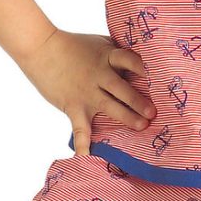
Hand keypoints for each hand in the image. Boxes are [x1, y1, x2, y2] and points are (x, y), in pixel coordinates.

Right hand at [20, 29, 156, 155]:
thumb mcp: (100, 43)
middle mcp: (99, 75)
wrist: (40, 47)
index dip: (144, 68)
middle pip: (122, 88)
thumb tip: (143, 61)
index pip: (129, 60)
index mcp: (108, 57)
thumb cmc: (73, 45)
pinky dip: (83, 143)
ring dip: (126, 116)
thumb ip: (118, 52)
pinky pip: (79, 127)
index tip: (160, 77)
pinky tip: (86, 158)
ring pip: (110, 106)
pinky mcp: (74, 105)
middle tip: (153, 112)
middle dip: (138, 100)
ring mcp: (87, 92)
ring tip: (142, 126)